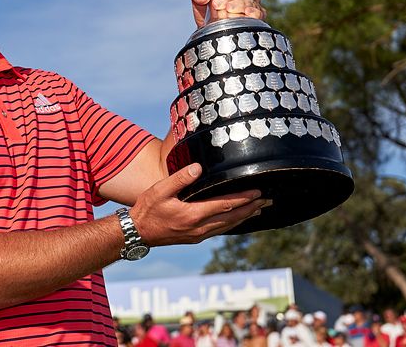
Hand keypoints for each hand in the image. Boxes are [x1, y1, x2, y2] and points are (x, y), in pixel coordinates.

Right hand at [129, 163, 269, 245]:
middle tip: (268, 200)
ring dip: (245, 217)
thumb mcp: (160, 190)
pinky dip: (232, 223)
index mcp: (192, 214)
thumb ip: (180, 178)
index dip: (243, 198)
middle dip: (251, 208)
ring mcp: (198, 235)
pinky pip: (219, 229)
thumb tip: (198, 168)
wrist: (137, 233)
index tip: (258, 192)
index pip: (225, 205)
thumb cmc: (147, 209)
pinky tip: (237, 218)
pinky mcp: (195, 237)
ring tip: (259, 209)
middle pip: (232, 217)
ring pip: (228, 226)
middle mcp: (199, 227)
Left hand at [190, 0, 266, 25]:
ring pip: (250, 2)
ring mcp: (254, 5)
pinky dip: (253, 13)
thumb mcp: (198, 1)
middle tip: (217, 5)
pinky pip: (259, 14)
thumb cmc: (207, 12)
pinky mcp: (258, 18)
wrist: (211, 32)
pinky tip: (246, 13)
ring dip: (238, 6)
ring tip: (227, 11)